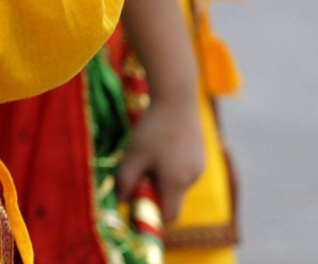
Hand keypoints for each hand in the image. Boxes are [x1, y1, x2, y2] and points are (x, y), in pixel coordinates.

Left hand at [117, 96, 204, 222]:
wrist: (177, 99)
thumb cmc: (152, 129)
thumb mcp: (133, 155)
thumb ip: (125, 182)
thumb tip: (118, 203)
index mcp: (176, 183)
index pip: (168, 216)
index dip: (151, 216)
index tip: (134, 204)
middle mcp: (191, 179)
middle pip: (171, 199)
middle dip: (152, 193)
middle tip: (136, 172)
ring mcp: (198, 168)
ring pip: (175, 184)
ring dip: (160, 177)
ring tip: (148, 152)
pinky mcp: (199, 156)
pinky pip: (182, 171)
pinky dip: (169, 166)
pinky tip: (160, 144)